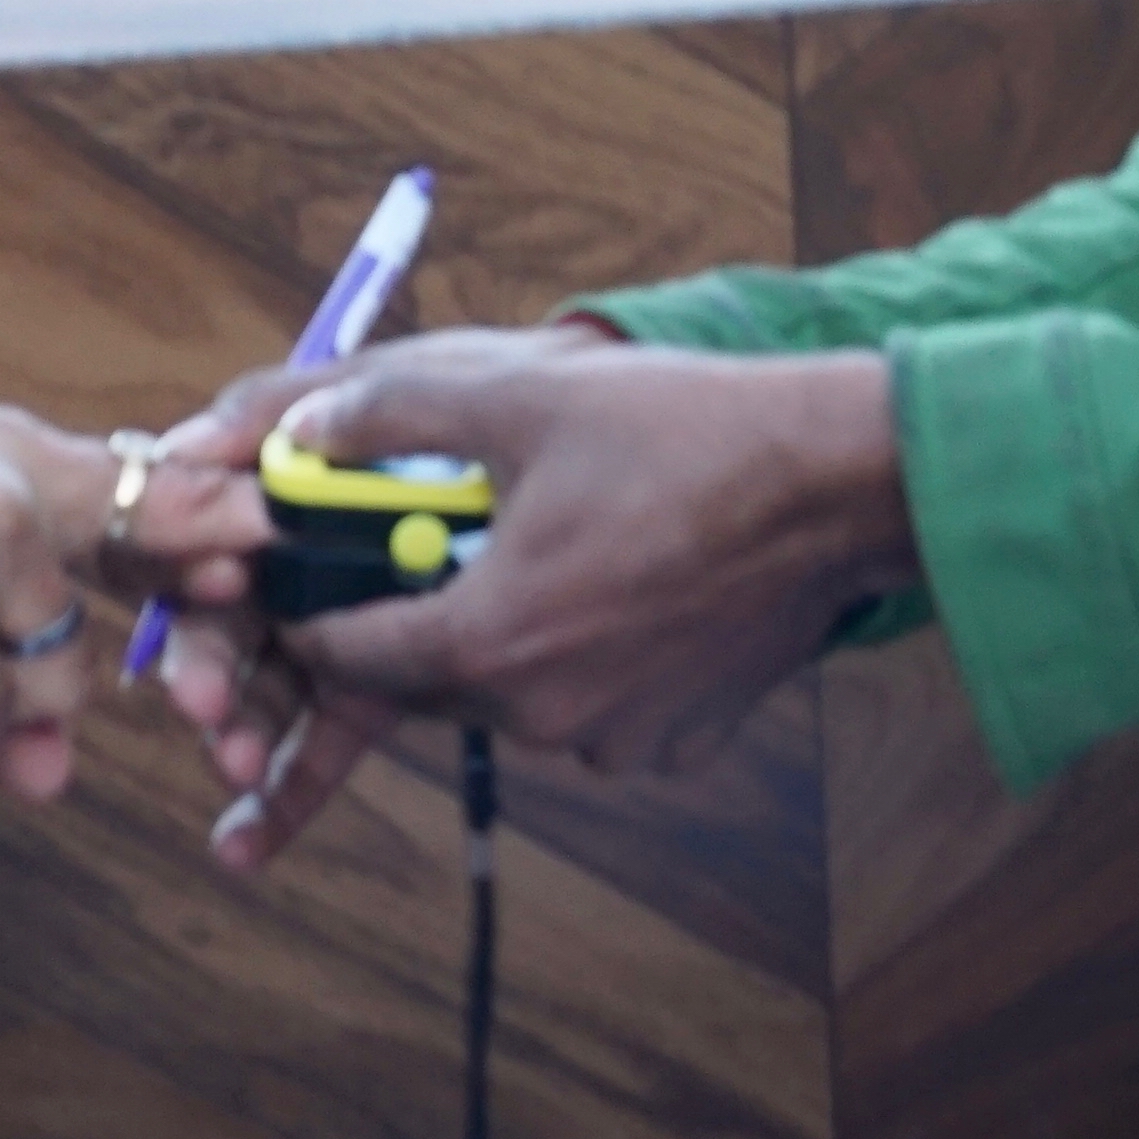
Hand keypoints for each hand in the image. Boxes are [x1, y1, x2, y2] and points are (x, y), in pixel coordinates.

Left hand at [155, 328, 910, 872]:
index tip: (305, 574)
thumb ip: (389, 414)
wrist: (840, 484)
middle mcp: (542, 716)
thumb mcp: (521, 395)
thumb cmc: (684, 432)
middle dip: (404, 623)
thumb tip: (297, 432)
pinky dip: (582, 662)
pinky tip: (617, 586)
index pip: (348, 658)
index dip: (310, 614)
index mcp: (488, 640)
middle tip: (418, 549)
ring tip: (535, 552)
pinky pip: (591, 710)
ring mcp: (616, 739)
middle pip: (424, 683)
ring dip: (497, 640)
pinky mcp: (676, 742)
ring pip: (509, 696)